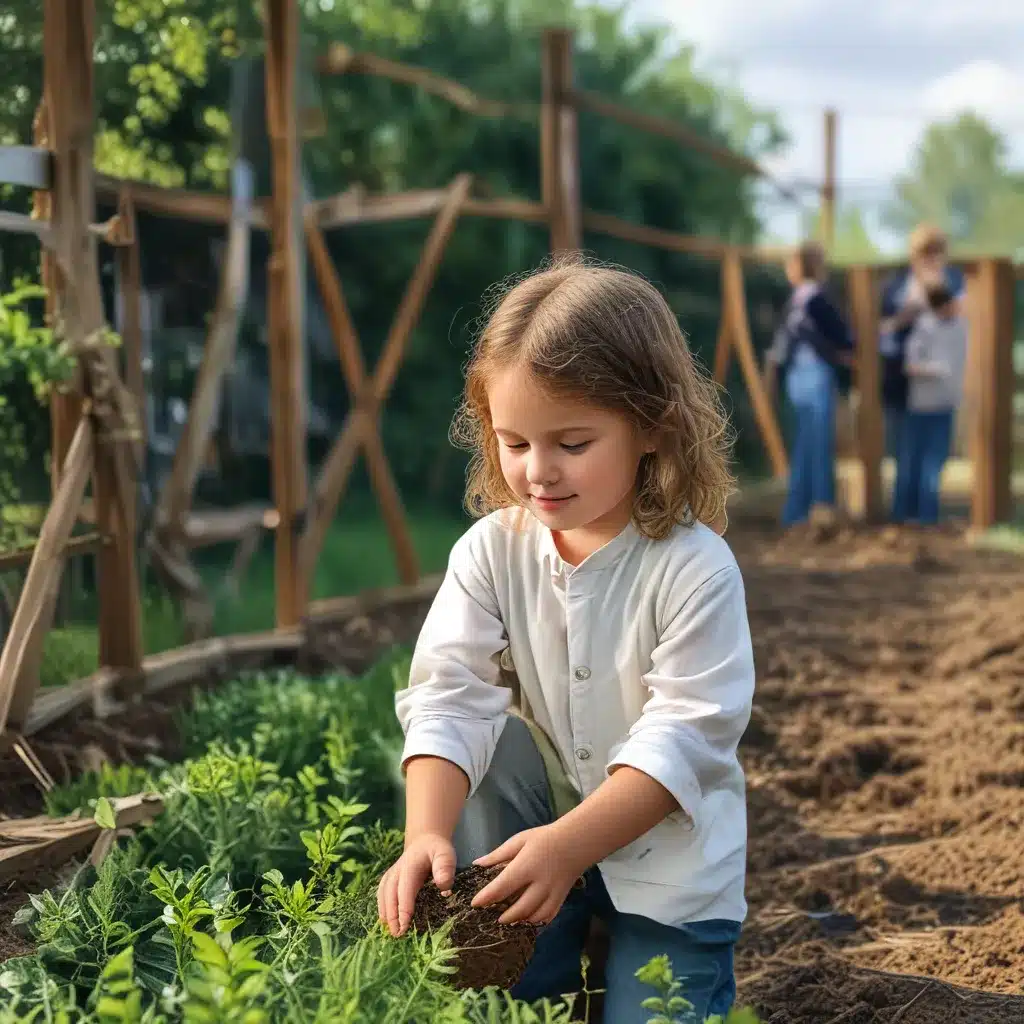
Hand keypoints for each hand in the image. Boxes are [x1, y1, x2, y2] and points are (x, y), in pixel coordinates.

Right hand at [377, 832, 455, 936]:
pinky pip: (382, 892)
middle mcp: (397, 870)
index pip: (405, 889)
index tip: (404, 925)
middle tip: (396, 934)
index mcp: (410, 866)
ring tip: (389, 930)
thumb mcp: (445, 854)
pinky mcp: (389, 878)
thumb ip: (444, 867)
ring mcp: (392, 874)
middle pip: (390, 894)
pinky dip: (382, 906)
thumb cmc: (437, 850)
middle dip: (392, 914)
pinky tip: (384, 919)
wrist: (425, 840)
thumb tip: (444, 886)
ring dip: (385, 912)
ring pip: (383, 894)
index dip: (404, 908)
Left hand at [470, 824, 586, 925]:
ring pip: (534, 916)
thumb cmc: (544, 839)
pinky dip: (536, 922)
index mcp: (527, 866)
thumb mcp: (519, 841)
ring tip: (507, 920)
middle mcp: (540, 884)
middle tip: (492, 917)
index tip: (474, 904)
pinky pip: (548, 917)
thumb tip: (477, 864)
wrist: (576, 842)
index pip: (503, 886)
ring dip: (519, 921)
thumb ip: (498, 855)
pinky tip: (527, 921)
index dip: (487, 897)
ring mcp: (552, 894)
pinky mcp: (561, 900)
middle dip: (504, 916)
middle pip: (520, 908)